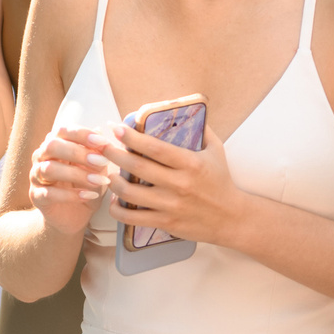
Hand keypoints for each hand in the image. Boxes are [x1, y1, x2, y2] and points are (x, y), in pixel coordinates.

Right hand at [28, 127, 112, 237]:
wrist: (74, 216)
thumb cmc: (85, 186)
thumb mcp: (96, 169)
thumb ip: (97, 153)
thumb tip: (100, 133)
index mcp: (55, 144)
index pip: (62, 131)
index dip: (82, 134)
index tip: (104, 142)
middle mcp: (41, 157)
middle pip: (51, 146)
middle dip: (78, 152)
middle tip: (103, 162)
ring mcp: (36, 177)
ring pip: (49, 169)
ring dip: (77, 174)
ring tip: (99, 181)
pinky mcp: (36, 197)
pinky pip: (49, 193)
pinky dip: (71, 195)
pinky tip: (89, 196)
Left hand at [100, 115, 248, 248]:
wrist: (231, 218)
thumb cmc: (221, 182)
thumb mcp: (216, 151)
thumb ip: (202, 131)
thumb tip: (188, 110)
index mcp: (190, 163)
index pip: (155, 147)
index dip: (132, 137)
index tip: (116, 128)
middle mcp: (179, 184)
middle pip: (137, 167)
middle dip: (114, 154)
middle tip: (102, 147)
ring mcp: (171, 205)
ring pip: (130, 193)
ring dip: (113, 182)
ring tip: (108, 174)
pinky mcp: (166, 222)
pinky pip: (133, 218)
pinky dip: (118, 209)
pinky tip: (114, 201)